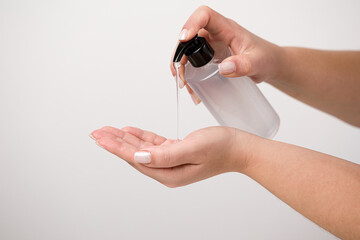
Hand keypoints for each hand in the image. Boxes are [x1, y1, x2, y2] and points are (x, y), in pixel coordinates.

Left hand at [90, 126, 254, 186]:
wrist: (239, 148)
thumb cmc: (221, 148)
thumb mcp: (193, 148)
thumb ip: (164, 155)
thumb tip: (138, 157)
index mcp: (169, 173)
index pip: (136, 159)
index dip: (116, 148)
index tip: (101, 138)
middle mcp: (167, 171)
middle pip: (135, 155)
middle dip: (115, 143)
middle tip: (97, 133)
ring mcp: (171, 163)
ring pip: (142, 150)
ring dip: (125, 139)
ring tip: (108, 131)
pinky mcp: (176, 153)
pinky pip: (154, 145)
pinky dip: (141, 138)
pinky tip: (130, 132)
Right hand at [171, 6, 283, 102]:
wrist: (269, 64)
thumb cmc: (265, 58)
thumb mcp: (258, 63)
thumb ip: (243, 65)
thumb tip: (224, 68)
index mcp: (227, 29)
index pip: (205, 16)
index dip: (191, 23)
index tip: (184, 38)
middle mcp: (216, 34)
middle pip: (189, 36)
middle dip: (180, 55)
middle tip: (181, 75)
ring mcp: (211, 45)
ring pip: (188, 51)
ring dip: (182, 68)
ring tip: (186, 86)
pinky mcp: (210, 56)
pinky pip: (194, 62)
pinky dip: (190, 75)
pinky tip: (194, 89)